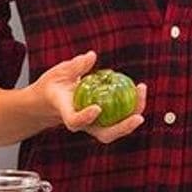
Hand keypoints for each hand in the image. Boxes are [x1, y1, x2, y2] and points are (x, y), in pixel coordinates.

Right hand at [27, 50, 146, 143]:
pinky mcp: (102, 121)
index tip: (97, 108)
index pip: (75, 121)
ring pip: (116, 129)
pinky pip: (120, 118)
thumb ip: (74, 66)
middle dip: (123, 128)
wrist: (50, 102)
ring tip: (141, 90)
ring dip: (133, 115)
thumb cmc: (53, 86)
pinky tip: (138, 89)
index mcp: (66, 113)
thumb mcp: (58, 73)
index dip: (85, 118)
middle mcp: (82, 124)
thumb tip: (91, 56)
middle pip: (104, 134)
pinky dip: (132, 106)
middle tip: (138, 117)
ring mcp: (93, 125)